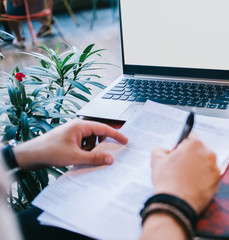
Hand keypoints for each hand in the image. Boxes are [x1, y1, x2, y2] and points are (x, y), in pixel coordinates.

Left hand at [13, 119, 127, 168]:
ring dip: (91, 149)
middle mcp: (78, 127)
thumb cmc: (50, 151)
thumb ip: (95, 157)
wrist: (31, 155)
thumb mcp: (75, 156)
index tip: (125, 141)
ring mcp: (73, 133)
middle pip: (98, 134)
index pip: (104, 128)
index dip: (116, 135)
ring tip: (83, 157)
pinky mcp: (70, 140)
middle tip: (103, 155)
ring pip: (91, 141)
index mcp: (80, 126)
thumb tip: (110, 158)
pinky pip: (84, 144)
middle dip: (100, 145)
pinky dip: (85, 151)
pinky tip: (78, 158)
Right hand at [151, 134, 220, 214]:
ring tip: (186, 177)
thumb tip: (167, 151)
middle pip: (199, 149)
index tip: (178, 152)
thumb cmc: (166, 180)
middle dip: (191, 155)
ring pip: (205, 162)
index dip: (182, 144)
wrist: (175, 203)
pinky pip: (210, 174)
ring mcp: (214, 167)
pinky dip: (203, 177)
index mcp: (195, 144)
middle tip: (180, 166)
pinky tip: (193, 184)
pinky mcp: (217, 180)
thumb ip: (161, 149)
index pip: (190, 136)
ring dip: (198, 166)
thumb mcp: (156, 159)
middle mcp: (208, 153)